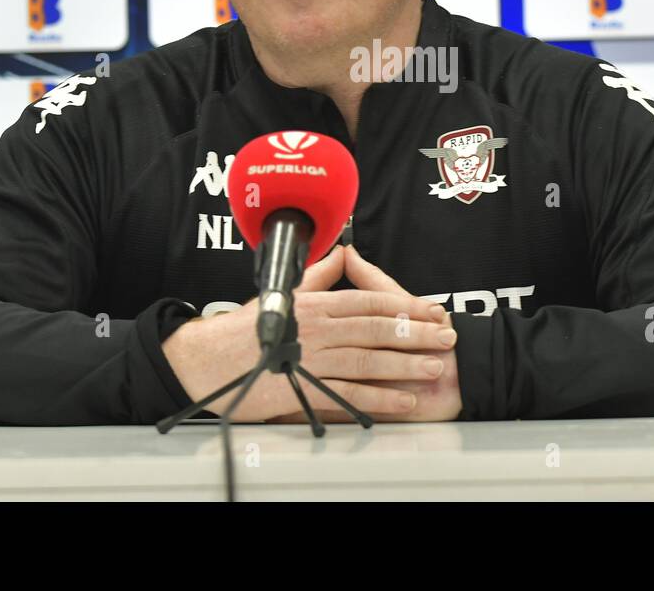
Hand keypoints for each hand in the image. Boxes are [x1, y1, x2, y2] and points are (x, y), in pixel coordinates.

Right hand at [160, 245, 455, 422]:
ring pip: (368, 360)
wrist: (207, 360)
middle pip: (376, 329)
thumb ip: (318, 276)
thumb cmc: (244, 329)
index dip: (405, 305)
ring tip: (433, 367)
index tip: (433, 310)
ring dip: (405, 364)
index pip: (369, 301)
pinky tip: (403, 400)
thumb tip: (341, 254)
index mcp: (315, 304)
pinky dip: (379, 398)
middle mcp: (317, 329)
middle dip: (416, 334)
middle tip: (446, 338)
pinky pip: (349, 394)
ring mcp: (312, 360)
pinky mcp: (304, 390)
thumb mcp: (284, 294)